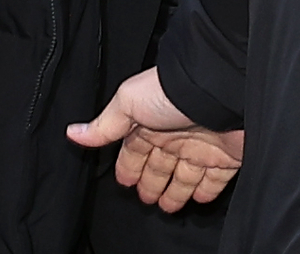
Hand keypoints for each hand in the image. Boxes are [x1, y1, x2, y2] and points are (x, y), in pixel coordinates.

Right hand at [68, 68, 243, 212]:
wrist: (216, 92)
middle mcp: (174, 134)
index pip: (134, 150)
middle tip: (144, 200)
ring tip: (166, 208)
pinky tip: (199, 199)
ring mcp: (200, 146)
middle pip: (159, 166)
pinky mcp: (225, 157)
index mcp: (148, 122)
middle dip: (150, 182)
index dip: (128, 166)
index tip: (123, 182)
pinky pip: (215, 179)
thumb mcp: (128, 104)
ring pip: (185, 176)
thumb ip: (105, 125)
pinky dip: (206, 190)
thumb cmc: (170, 93)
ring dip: (175, 192)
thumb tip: (74, 133)